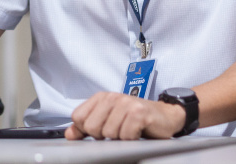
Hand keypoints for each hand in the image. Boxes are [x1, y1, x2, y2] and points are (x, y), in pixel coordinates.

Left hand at [65, 92, 185, 139]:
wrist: (165, 116)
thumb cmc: (136, 118)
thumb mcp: (108, 119)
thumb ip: (86, 126)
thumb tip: (69, 134)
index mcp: (101, 97)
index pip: (78, 117)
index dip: (86, 130)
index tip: (100, 130)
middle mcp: (112, 97)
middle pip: (91, 127)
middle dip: (103, 136)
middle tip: (117, 131)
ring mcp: (126, 104)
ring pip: (109, 133)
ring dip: (120, 138)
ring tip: (129, 130)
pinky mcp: (139, 113)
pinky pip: (125, 136)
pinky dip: (132, 139)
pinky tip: (138, 132)